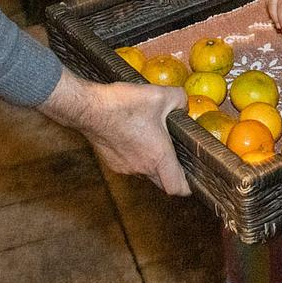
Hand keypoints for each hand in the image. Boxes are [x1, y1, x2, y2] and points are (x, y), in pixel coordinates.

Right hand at [40, 71, 189, 195]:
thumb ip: (179, 100)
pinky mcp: (112, 163)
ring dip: (152, 163)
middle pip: (163, 182)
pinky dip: (136, 156)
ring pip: (145, 173)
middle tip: (177, 156)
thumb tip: (183, 104)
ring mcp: (125, 167)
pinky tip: (134, 136)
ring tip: (153, 140)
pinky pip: (130, 165)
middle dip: (172, 173)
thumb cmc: (123, 104)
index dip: (188, 186)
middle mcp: (142, 167)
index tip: (193, 179)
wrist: (88, 108)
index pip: (177, 188)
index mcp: (158, 156)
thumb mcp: (160, 95)